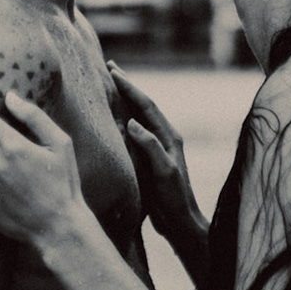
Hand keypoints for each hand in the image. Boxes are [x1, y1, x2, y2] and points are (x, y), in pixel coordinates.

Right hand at [109, 62, 204, 246]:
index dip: (131, 88)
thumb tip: (131, 122)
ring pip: (139, 116)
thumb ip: (150, 146)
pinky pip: (136, 131)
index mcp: (169, 136)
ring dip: (126, 100)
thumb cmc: (173, 198)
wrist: (180, 222)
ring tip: (111, 86)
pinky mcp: (151, 157)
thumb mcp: (163, 171)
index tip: (114, 72)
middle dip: (128, 87)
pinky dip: (124, 118)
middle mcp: (165, 137)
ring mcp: (158, 147)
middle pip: (144, 105)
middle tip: (110, 67)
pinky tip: (114, 117)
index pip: (147, 106)